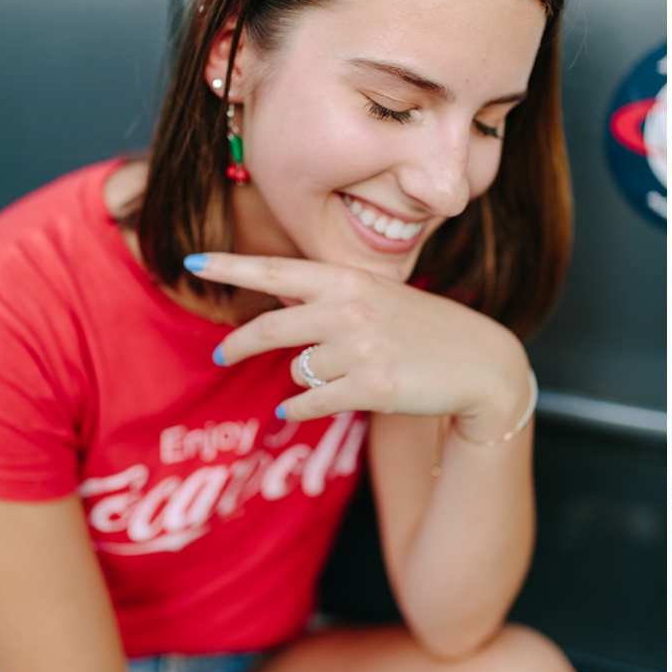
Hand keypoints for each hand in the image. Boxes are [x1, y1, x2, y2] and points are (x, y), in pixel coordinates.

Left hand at [187, 253, 529, 438]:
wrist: (479, 363)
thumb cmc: (428, 330)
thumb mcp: (380, 298)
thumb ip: (332, 296)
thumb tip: (279, 298)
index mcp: (350, 280)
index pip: (278, 269)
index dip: (231, 265)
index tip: (192, 261)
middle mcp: (350, 309)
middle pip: (271, 326)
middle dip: (238, 342)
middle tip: (222, 352)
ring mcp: (360, 348)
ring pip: (298, 369)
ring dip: (301, 379)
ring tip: (324, 380)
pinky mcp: (370, 387)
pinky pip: (310, 402)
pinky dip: (297, 408)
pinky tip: (295, 409)